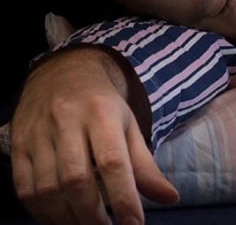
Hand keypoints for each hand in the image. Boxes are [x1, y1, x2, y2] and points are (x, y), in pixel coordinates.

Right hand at [11, 47, 178, 224]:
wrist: (62, 73)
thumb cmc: (103, 105)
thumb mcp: (130, 126)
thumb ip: (146, 165)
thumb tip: (170, 198)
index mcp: (102, 113)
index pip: (113, 162)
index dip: (123, 197)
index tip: (133, 224)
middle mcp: (67, 121)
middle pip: (77, 179)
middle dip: (93, 215)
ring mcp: (38, 134)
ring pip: (47, 188)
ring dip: (66, 217)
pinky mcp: (18, 145)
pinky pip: (24, 187)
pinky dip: (41, 211)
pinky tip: (58, 218)